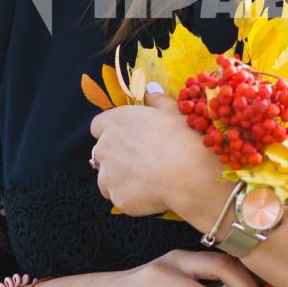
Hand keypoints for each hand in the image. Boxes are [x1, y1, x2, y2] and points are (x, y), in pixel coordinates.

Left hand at [87, 82, 226, 221]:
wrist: (189, 173)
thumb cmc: (183, 137)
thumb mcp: (173, 112)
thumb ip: (157, 100)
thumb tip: (151, 89)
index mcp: (117, 122)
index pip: (97, 126)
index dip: (111, 133)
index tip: (126, 139)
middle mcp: (105, 147)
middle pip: (101, 153)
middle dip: (115, 158)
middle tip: (142, 162)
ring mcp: (108, 175)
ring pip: (107, 179)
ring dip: (120, 180)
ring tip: (148, 181)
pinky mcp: (117, 197)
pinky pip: (121, 197)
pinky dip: (132, 197)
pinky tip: (153, 194)